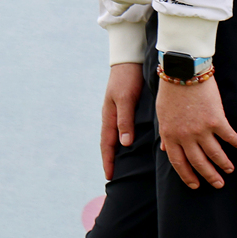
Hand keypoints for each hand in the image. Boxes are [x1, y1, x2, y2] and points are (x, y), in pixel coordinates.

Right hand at [100, 62, 141, 179]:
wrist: (128, 60)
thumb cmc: (127, 78)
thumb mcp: (125, 99)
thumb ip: (124, 121)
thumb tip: (124, 144)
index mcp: (109, 116)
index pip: (107, 144)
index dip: (108, 160)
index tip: (109, 177)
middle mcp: (111, 116)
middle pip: (109, 143)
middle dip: (109, 159)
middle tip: (112, 176)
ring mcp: (116, 112)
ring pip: (115, 136)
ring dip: (115, 151)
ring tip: (120, 165)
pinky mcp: (124, 107)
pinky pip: (121, 129)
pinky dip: (122, 140)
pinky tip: (129, 144)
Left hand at [155, 74, 236, 189]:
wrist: (183, 71)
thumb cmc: (170, 91)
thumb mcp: (162, 114)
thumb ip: (165, 133)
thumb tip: (164, 148)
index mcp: (169, 135)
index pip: (178, 163)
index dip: (187, 176)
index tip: (195, 185)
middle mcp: (185, 136)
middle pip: (198, 163)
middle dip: (209, 176)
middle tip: (218, 184)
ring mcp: (201, 130)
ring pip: (215, 154)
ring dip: (224, 164)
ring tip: (229, 169)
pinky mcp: (216, 120)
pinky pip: (228, 137)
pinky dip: (234, 142)